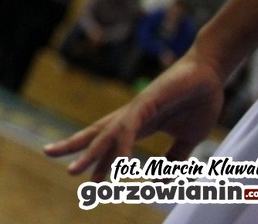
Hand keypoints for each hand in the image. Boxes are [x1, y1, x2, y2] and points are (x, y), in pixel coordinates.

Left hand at [42, 52, 226, 180]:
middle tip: (48, 153)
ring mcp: (136, 109)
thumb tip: (164, 179)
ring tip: (73, 170)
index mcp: (138, 125)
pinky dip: (121, 144)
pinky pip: (129, 127)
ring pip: (105, 133)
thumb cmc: (198, 101)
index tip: (91, 183)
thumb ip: (174, 157)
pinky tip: (116, 160)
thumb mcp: (187, 138)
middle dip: (74, 147)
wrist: (210, 75)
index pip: (111, 146)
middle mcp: (131, 117)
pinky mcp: (147, 102)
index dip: (100, 163)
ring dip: (89, 153)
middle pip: (96, 134)